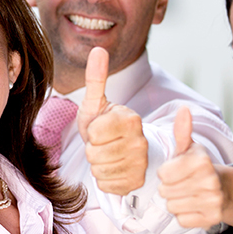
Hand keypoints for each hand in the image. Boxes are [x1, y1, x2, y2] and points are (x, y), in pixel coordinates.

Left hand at [78, 46, 147, 195]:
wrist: (121, 150)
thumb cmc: (104, 125)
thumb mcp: (97, 103)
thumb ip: (96, 78)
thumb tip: (98, 49)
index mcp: (131, 119)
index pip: (94, 133)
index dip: (91, 132)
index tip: (100, 129)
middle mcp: (141, 142)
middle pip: (94, 153)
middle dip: (92, 149)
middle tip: (103, 143)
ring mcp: (141, 165)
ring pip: (99, 170)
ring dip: (97, 164)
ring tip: (107, 155)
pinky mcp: (136, 183)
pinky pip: (105, 184)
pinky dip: (104, 178)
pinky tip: (112, 169)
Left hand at [158, 107, 224, 228]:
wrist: (224, 189)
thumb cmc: (198, 166)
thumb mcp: (189, 148)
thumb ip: (182, 131)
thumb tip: (183, 109)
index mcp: (202, 161)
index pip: (163, 174)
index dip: (166, 173)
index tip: (177, 170)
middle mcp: (210, 181)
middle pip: (165, 191)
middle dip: (169, 188)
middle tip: (182, 183)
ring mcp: (213, 201)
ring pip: (172, 206)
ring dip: (175, 201)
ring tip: (187, 194)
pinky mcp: (212, 219)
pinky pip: (181, 220)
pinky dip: (183, 215)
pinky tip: (193, 205)